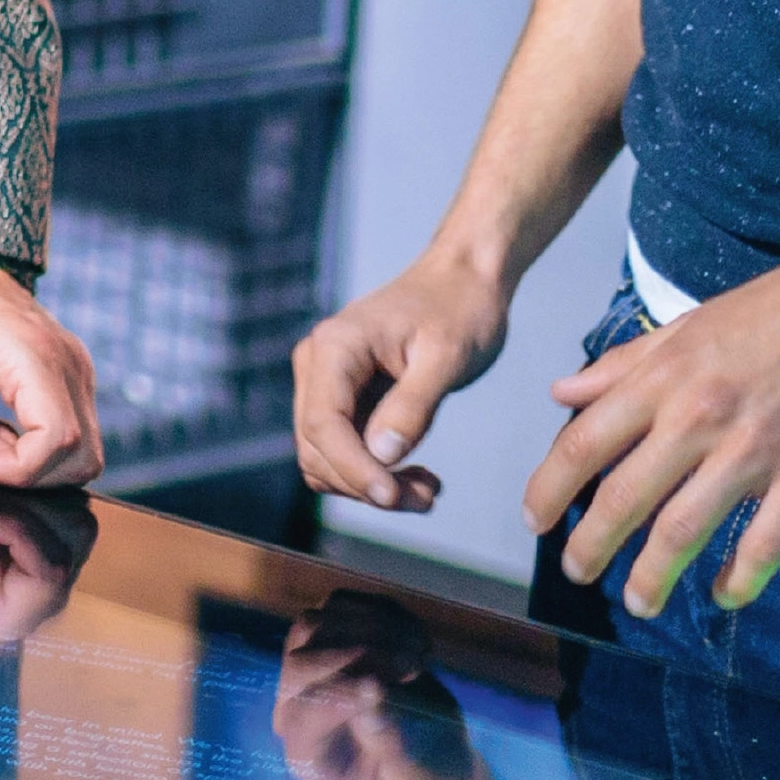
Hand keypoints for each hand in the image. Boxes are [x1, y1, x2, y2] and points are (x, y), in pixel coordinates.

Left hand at [0, 254, 102, 484]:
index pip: (59, 438)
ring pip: (84, 451)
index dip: (21, 469)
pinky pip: (73, 433)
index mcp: (32, 353)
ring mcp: (75, 369)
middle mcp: (67, 363)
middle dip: (29, 475)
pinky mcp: (72, 376)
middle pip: (81, 455)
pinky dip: (39, 449)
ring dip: (34, 464)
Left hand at [270, 593, 485, 779]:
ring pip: (314, 625)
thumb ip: (387, 743)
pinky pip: (339, 605)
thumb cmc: (421, 778)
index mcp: (306, 754)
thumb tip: (371, 694)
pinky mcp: (328, 634)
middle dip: (354, 656)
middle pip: (299, 663)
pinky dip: (380, 613)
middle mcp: (293, 708)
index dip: (338, 697)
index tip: (380, 685)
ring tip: (420, 656)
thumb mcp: (412, 779)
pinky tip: (418, 641)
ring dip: (370, 629)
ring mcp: (305, 666)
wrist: (434, 755)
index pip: (303, 716)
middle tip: (411, 665)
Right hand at [292, 251, 514, 513]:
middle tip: (425, 498)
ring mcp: (327, 382)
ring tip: (427, 490)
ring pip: (325, 456)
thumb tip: (381, 455)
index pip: (323, 423)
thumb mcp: (446, 358)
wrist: (463, 281)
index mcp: (335, 347)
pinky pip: (344, 448)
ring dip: (369, 484)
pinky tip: (417, 474)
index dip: (353, 468)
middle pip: (316, 447)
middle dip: (365, 482)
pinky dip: (374, 472)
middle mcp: (318, 363)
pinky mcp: (345, 398)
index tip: (394, 496)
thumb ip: (413, 406)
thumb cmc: (459, 309)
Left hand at [524, 172, 779, 617]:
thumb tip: (563, 391)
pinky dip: (740, 577)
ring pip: (685, 528)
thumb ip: (626, 364)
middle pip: (624, 495)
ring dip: (654, 575)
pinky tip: (725, 595)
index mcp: (665, 376)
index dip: (550, 487)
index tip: (534, 520)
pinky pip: (766, 542)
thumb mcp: (691, 324)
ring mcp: (757, 448)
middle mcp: (699, 415)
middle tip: (576, 572)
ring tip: (637, 602)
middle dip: (591, 544)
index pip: (584, 442)